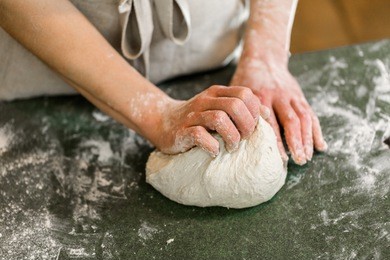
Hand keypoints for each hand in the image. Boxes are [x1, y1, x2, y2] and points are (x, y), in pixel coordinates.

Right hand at [150, 85, 268, 156]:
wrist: (162, 122)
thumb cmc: (196, 118)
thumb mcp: (218, 108)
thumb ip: (240, 108)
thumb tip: (266, 114)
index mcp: (217, 93)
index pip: (245, 93)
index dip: (255, 111)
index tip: (253, 126)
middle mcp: (205, 101)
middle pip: (235, 105)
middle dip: (246, 125)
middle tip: (244, 138)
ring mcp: (193, 115)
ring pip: (220, 119)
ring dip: (232, 136)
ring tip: (232, 147)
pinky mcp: (183, 131)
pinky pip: (200, 136)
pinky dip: (212, 146)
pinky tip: (214, 152)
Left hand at [231, 58, 326, 164]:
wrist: (263, 59)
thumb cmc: (246, 80)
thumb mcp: (238, 92)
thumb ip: (239, 111)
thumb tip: (234, 138)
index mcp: (261, 96)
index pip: (270, 122)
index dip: (276, 141)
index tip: (280, 158)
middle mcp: (278, 96)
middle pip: (290, 121)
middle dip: (296, 142)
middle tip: (299, 160)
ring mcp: (291, 96)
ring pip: (303, 118)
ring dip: (308, 139)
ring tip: (308, 157)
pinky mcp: (299, 96)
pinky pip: (310, 114)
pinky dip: (316, 130)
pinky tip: (320, 146)